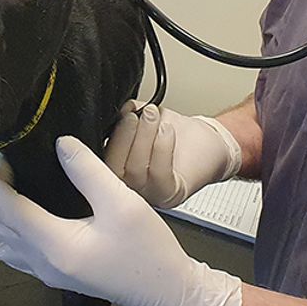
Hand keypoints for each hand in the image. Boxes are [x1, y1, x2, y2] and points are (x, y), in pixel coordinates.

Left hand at [0, 137, 242, 305]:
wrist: (169, 294)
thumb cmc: (149, 250)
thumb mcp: (124, 203)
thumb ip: (88, 171)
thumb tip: (59, 143)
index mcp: (55, 246)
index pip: (6, 208)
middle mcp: (42, 263)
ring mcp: (46, 273)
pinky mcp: (55, 275)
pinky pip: (13, 250)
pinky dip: (3, 226)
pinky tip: (15, 206)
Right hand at [104, 102, 242, 208]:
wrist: (210, 143)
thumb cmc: (177, 134)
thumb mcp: (143, 121)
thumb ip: (125, 117)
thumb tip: (114, 110)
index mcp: (115, 171)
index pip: (96, 162)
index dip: (98, 142)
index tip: (105, 119)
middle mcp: (129, 189)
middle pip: (113, 169)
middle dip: (122, 137)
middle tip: (133, 115)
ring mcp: (149, 195)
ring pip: (136, 170)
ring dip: (143, 137)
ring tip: (152, 115)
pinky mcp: (171, 194)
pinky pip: (160, 173)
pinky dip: (162, 148)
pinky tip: (166, 130)